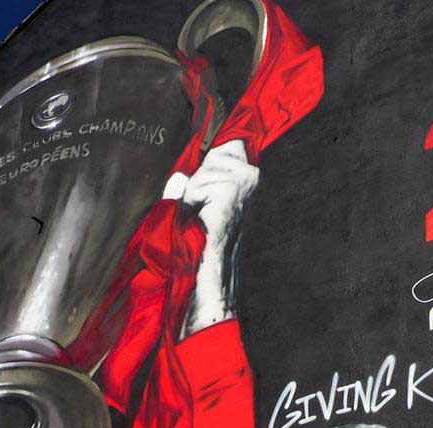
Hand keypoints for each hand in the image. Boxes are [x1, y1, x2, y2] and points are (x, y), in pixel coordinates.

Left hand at [172, 141, 258, 333]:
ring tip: (204, 222)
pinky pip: (194, 186)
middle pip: (208, 156)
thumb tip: (180, 177)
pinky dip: (191, 206)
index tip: (207, 179)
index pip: (223, 146)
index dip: (208, 160)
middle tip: (204, 215)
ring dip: (192, 199)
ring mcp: (244, 181)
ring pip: (199, 173)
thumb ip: (188, 185)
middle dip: (197, 185)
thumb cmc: (203, 247)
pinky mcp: (231, 189)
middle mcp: (252, 176)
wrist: (212, 276)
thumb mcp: (196, 207)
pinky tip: (204, 224)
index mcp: (249, 178)